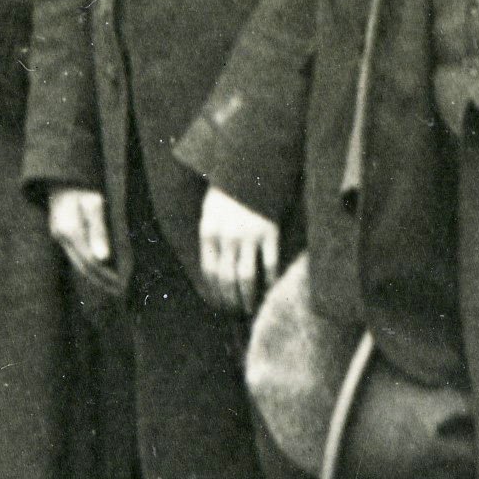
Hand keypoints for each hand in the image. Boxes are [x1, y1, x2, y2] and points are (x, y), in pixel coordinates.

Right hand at [43, 187, 116, 290]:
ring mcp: (58, 236)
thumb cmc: (83, 186)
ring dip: (95, 276)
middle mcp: (61, 237)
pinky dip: (88, 265)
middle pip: (82, 267)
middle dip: (102, 281)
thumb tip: (103, 258)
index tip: (123, 283)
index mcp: (69, 230)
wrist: (63, 175)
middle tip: (121, 291)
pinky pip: (75, 255)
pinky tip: (101, 270)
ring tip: (113, 286)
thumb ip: (99, 231)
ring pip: (77, 263)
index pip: (90, 262)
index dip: (106, 275)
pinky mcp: (60, 234)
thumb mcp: (95, 203)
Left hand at [196, 187, 282, 312]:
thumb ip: (211, 238)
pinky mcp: (270, 232)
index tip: (220, 304)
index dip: (214, 292)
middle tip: (236, 312)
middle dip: (230, 300)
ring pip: (246, 278)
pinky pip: (269, 265)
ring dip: (248, 298)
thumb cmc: (229, 191)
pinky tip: (270, 291)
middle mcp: (227, 236)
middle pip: (226, 279)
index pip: (209, 272)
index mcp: (208, 231)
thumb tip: (212, 271)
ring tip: (250, 308)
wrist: (252, 166)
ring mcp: (249, 235)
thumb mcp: (210, 212)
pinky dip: (270, 282)